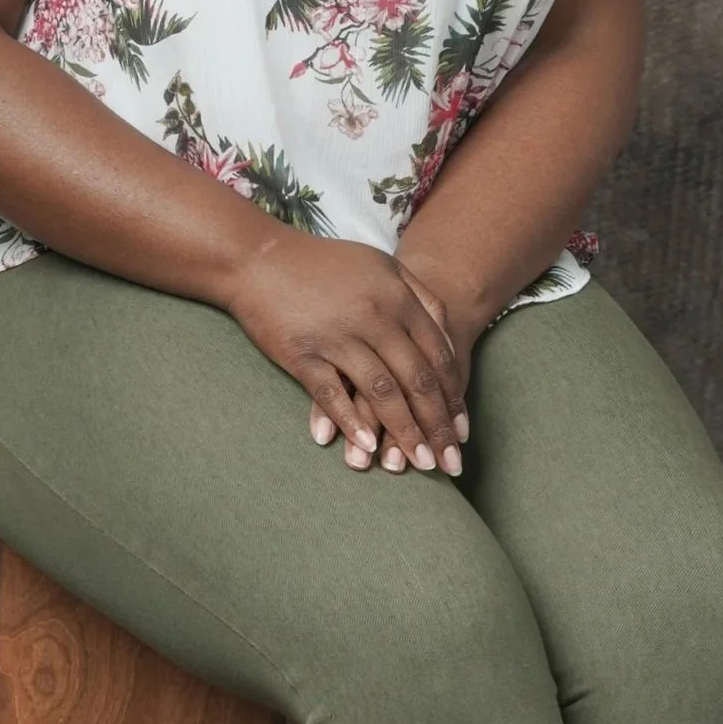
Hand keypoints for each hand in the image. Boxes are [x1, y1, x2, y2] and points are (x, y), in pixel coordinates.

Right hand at [225, 234, 466, 476]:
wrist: (259, 258)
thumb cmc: (324, 265)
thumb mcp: (381, 266)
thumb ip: (417, 295)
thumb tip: (447, 331)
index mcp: (397, 297)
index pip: (438, 356)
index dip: (453, 397)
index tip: (462, 432)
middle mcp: (374, 317)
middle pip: (417, 379)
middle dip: (438, 426)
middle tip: (451, 464)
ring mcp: (338, 335)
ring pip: (382, 392)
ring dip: (405, 432)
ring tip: (420, 465)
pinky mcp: (303, 352)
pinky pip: (333, 393)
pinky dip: (352, 422)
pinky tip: (367, 446)